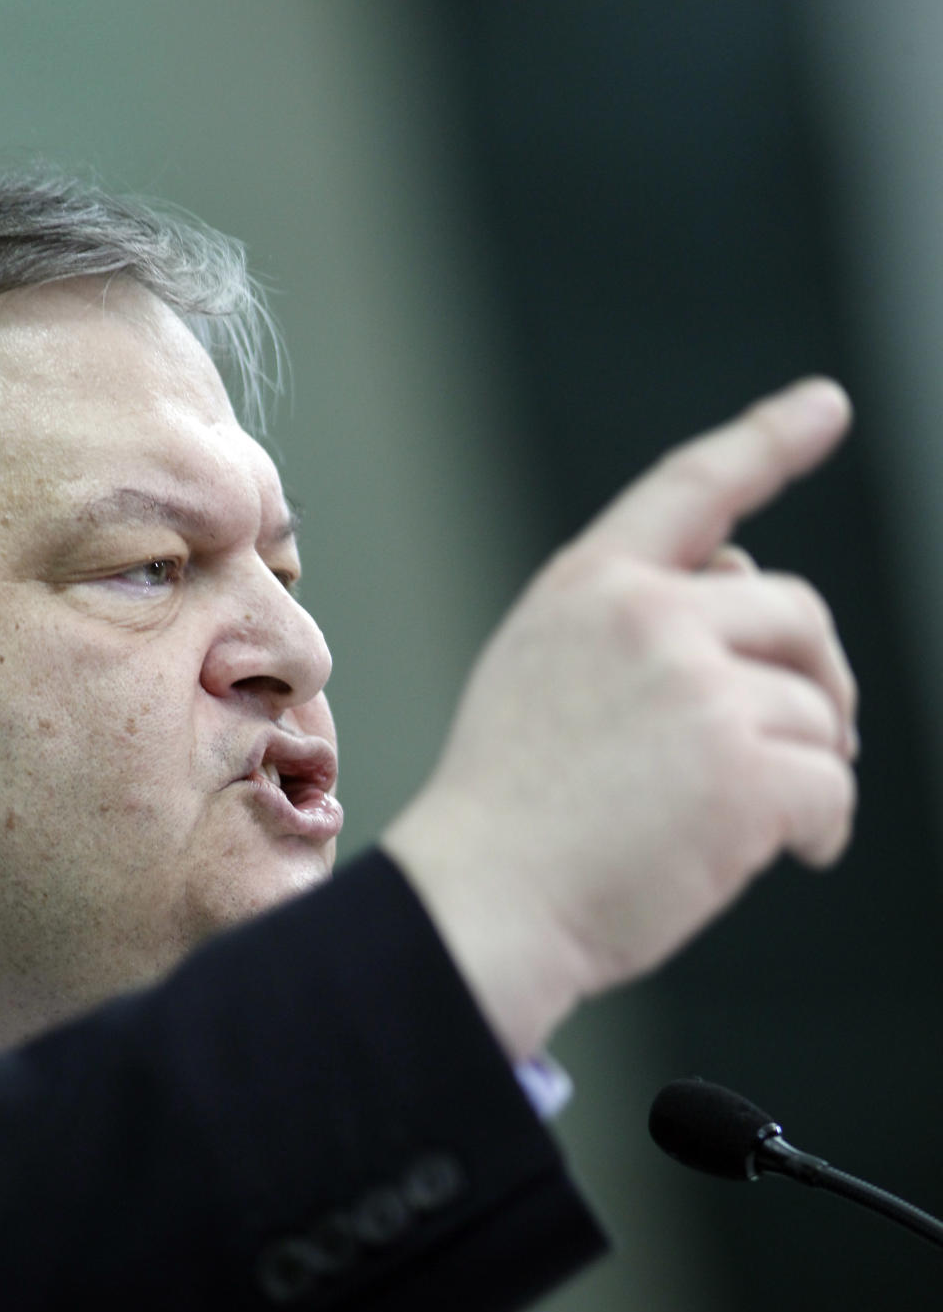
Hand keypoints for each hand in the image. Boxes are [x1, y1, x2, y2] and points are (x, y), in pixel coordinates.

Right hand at [383, 379, 856, 1058]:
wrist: (479, 905)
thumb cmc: (507, 810)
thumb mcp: (539, 674)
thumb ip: (632, 624)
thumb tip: (746, 599)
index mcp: (592, 588)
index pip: (693, 488)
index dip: (767, 440)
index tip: (825, 406)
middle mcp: (649, 618)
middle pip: (797, 614)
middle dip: (820, 678)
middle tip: (826, 733)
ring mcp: (699, 691)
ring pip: (817, 713)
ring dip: (808, 768)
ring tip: (749, 821)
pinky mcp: (742, 774)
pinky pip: (832, 786)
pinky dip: (825, 826)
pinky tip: (791, 852)